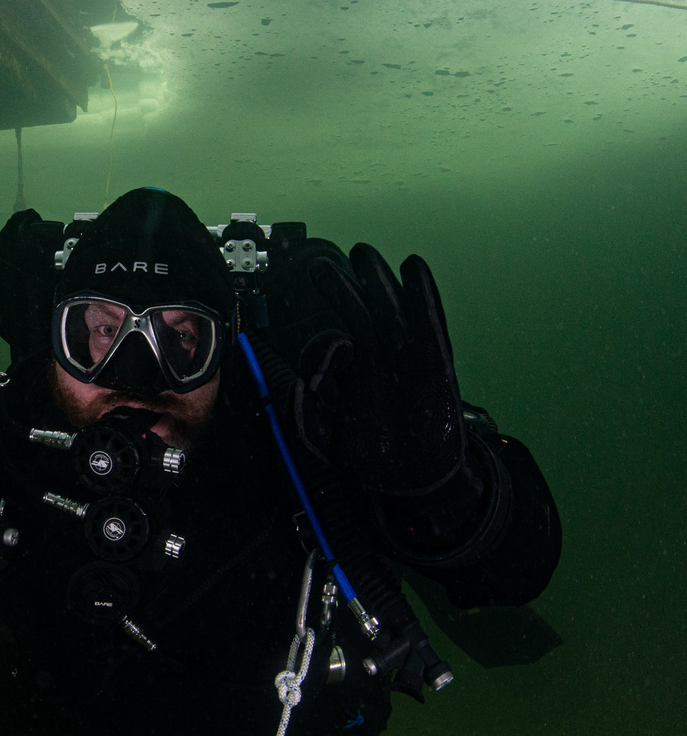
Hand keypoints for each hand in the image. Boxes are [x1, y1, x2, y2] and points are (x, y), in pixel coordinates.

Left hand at [293, 245, 464, 495]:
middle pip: (361, 315)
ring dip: (378, 281)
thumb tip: (299, 384)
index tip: (318, 378)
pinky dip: (422, 296)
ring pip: (391, 311)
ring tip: (362, 252)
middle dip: (343, 288)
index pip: (332, 347)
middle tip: (320, 265)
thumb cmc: (374, 457)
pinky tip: (414, 268)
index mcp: (354, 374)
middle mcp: (380, 361)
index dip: (322, 352)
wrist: (414, 482)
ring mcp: (409, 360)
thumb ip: (308, 413)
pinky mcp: (435, 367)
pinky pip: (428, 325)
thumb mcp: (328, 437)